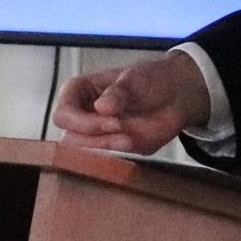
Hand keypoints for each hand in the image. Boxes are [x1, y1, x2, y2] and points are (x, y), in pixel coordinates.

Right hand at [53, 51, 210, 152]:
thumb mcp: (137, 79)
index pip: (63, 113)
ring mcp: (96, 134)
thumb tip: (101, 107)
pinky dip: (116, 157)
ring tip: (130, 139)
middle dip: (95, 138)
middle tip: (122, 131)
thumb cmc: (151, 80)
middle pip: (70, 137)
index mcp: (79, 92)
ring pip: (84, 153)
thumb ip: (120, 92)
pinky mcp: (112, 149)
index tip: (110, 119)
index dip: (81, 121)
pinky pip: (104, 161)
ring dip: (106, 149)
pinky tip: (132, 145)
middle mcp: (83, 115)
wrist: (177, 96)